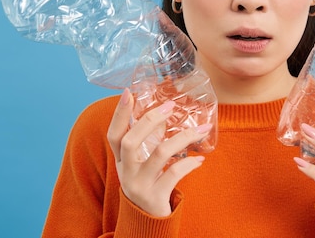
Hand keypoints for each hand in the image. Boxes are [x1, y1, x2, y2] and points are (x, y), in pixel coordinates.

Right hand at [107, 89, 211, 216]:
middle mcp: (125, 172)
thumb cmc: (147, 183)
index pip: (114, 134)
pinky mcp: (155, 197)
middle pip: (131, 141)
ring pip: (159, 154)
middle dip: (150, 120)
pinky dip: (189, 164)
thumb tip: (164, 113)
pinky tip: (199, 159)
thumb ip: (148, 140)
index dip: (119, 114)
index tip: (128, 92)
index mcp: (120, 160)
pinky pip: (174, 174)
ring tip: (201, 130)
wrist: (147, 222)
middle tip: (170, 106)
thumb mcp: (141, 163)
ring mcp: (139, 185)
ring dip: (182, 139)